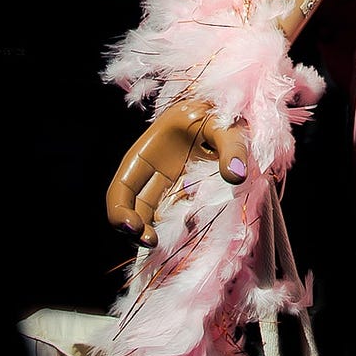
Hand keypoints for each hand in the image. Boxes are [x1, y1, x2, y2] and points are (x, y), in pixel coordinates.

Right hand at [106, 99, 248, 248]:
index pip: (121, 189)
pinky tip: (189, 236)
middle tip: (151, 242)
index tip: (133, 227)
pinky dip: (180, 229)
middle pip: (134, 211)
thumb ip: (231, 148)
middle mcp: (154, 175)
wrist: (234, 111)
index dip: (118, 211)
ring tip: (164, 244)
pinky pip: (179, 217)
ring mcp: (172, 188)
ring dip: (155, 234)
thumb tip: (236, 176)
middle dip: (136, 231)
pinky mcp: (191, 197)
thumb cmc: (219, 111)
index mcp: (146, 154)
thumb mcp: (223, 124)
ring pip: (154, 218)